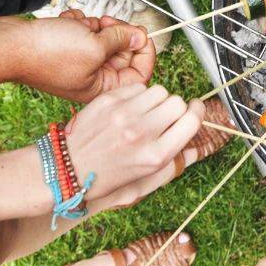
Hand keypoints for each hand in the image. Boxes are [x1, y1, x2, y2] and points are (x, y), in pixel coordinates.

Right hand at [5, 12, 155, 101]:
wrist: (9, 45)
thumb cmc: (45, 53)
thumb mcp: (95, 45)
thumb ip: (122, 40)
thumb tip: (140, 37)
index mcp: (101, 88)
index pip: (139, 74)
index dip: (145, 52)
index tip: (142, 35)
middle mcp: (91, 77)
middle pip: (123, 52)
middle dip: (116, 33)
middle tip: (109, 24)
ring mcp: (79, 62)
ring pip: (104, 37)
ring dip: (94, 26)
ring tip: (80, 26)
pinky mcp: (67, 48)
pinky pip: (85, 31)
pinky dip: (79, 23)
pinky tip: (66, 24)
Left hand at [65, 83, 203, 199]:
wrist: (68, 169)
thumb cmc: (108, 176)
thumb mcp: (145, 178)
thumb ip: (174, 163)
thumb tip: (197, 150)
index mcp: (156, 155)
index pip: (192, 121)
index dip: (196, 113)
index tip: (193, 111)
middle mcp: (142, 133)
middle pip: (178, 103)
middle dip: (176, 108)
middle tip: (164, 117)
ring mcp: (125, 114)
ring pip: (160, 91)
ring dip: (158, 100)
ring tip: (145, 112)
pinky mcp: (110, 101)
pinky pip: (139, 87)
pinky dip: (138, 95)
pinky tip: (129, 109)